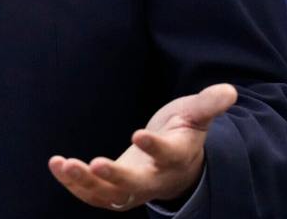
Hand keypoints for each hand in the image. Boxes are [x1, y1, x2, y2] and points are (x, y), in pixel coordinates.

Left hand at [48, 83, 236, 211]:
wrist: (177, 164)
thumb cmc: (185, 132)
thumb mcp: (197, 114)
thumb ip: (209, 104)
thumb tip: (230, 90)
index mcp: (177, 157)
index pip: (167, 156)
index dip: (154, 148)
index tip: (137, 134)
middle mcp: (156, 179)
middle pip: (135, 186)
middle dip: (115, 177)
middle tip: (95, 163)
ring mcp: (134, 189)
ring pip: (109, 196)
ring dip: (84, 183)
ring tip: (63, 164)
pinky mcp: (116, 192)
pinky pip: (93, 195)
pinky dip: (74, 184)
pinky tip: (57, 165)